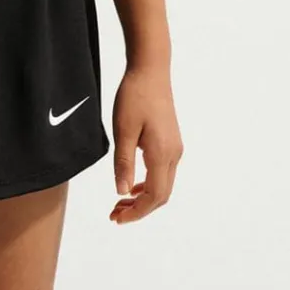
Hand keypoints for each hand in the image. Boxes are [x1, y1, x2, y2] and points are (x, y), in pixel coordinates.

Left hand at [109, 63, 181, 223]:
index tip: (116, 218)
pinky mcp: (171, 143)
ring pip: (163, 186)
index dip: (136, 212)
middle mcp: (173, 154)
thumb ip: (123, 163)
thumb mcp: (123, 131)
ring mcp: (175, 149)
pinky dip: (147, 185)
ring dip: (143, 199)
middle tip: (114, 215)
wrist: (151, 71)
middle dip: (139, 210)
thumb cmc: (135, 96)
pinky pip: (162, 173)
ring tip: (119, 203)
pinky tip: (131, 186)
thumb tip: (122, 193)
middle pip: (161, 196)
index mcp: (162, 154)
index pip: (154, 196)